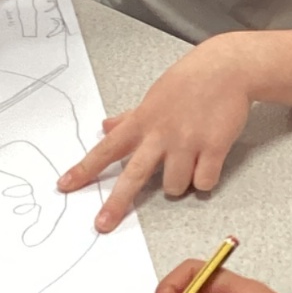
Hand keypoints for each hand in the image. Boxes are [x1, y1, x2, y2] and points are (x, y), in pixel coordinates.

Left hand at [58, 37, 252, 231]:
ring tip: (189, 161)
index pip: (106, 150)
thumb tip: (105, 126)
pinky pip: (204, 182)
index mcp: (142, 122)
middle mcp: (161, 135)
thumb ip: (129, 118)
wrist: (227, 68)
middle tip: (103, 224)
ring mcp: (187, 143)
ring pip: (175, 186)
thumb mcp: (154, 97)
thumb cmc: (189, 80)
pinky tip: (208, 161)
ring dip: (180, 183)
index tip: (64, 186)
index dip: (84, 170)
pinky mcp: (214, 148)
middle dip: (117, 203)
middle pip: (133, 176)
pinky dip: (205, 179)